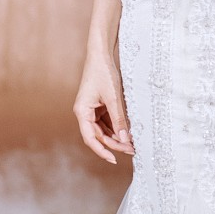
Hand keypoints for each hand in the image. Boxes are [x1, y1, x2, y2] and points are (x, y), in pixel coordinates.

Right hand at [73, 47, 133, 164]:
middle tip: (131, 150)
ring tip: (132, 143)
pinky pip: (107, 121)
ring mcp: (91, 109)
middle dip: (114, 144)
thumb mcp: (113, 98)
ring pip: (103, 130)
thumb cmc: (103, 73)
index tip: (114, 160)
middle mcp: (84, 113)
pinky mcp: (98, 105)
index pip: (90, 138)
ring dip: (117, 136)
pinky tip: (128, 131)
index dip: (102, 151)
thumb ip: (119, 119)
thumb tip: (125, 139)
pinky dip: (117, 127)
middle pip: (98, 136)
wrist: (101, 54)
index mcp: (82, 112)